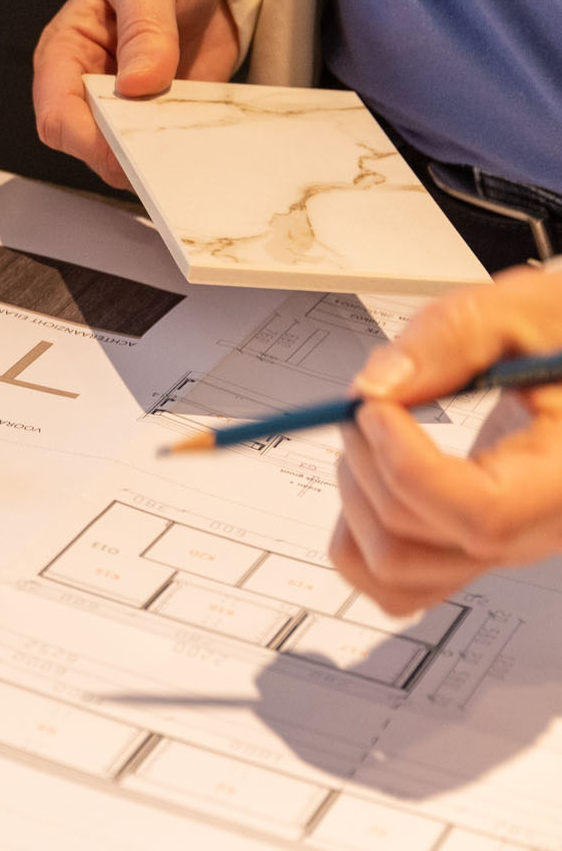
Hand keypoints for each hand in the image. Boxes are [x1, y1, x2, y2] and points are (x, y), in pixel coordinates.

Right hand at [31, 0, 236, 188]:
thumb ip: (144, 26)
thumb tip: (137, 83)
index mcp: (65, 53)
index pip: (57, 116)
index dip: (88, 138)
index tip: (130, 139)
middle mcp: (89, 87)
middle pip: (91, 147)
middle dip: (128, 156)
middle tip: (172, 145)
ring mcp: (128, 106)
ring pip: (131, 156)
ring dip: (163, 156)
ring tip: (195, 140)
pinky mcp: (166, 113)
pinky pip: (173, 146)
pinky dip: (191, 147)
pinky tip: (212, 137)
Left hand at [331, 269, 561, 614]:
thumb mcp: (523, 309)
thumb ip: (450, 339)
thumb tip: (377, 385)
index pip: (480, 515)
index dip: (405, 464)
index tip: (375, 408)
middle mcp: (540, 528)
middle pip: (419, 547)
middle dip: (366, 469)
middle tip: (368, 407)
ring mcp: (503, 546)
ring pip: (397, 576)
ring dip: (355, 506)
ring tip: (371, 442)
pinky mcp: (472, 546)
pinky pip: (401, 585)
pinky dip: (361, 540)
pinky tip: (368, 480)